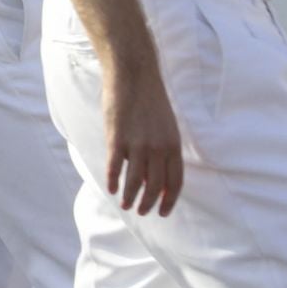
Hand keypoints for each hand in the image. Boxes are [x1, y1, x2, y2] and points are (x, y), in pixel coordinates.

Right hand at [102, 65, 183, 215]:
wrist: (133, 75)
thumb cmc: (150, 99)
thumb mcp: (166, 125)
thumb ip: (164, 149)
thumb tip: (158, 172)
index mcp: (173, 144)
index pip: (175, 182)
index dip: (169, 200)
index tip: (163, 211)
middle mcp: (158, 148)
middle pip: (155, 185)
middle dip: (149, 203)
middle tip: (142, 211)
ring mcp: (137, 144)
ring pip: (135, 181)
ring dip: (131, 197)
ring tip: (126, 205)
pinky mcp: (117, 138)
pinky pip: (115, 167)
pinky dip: (113, 180)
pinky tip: (112, 188)